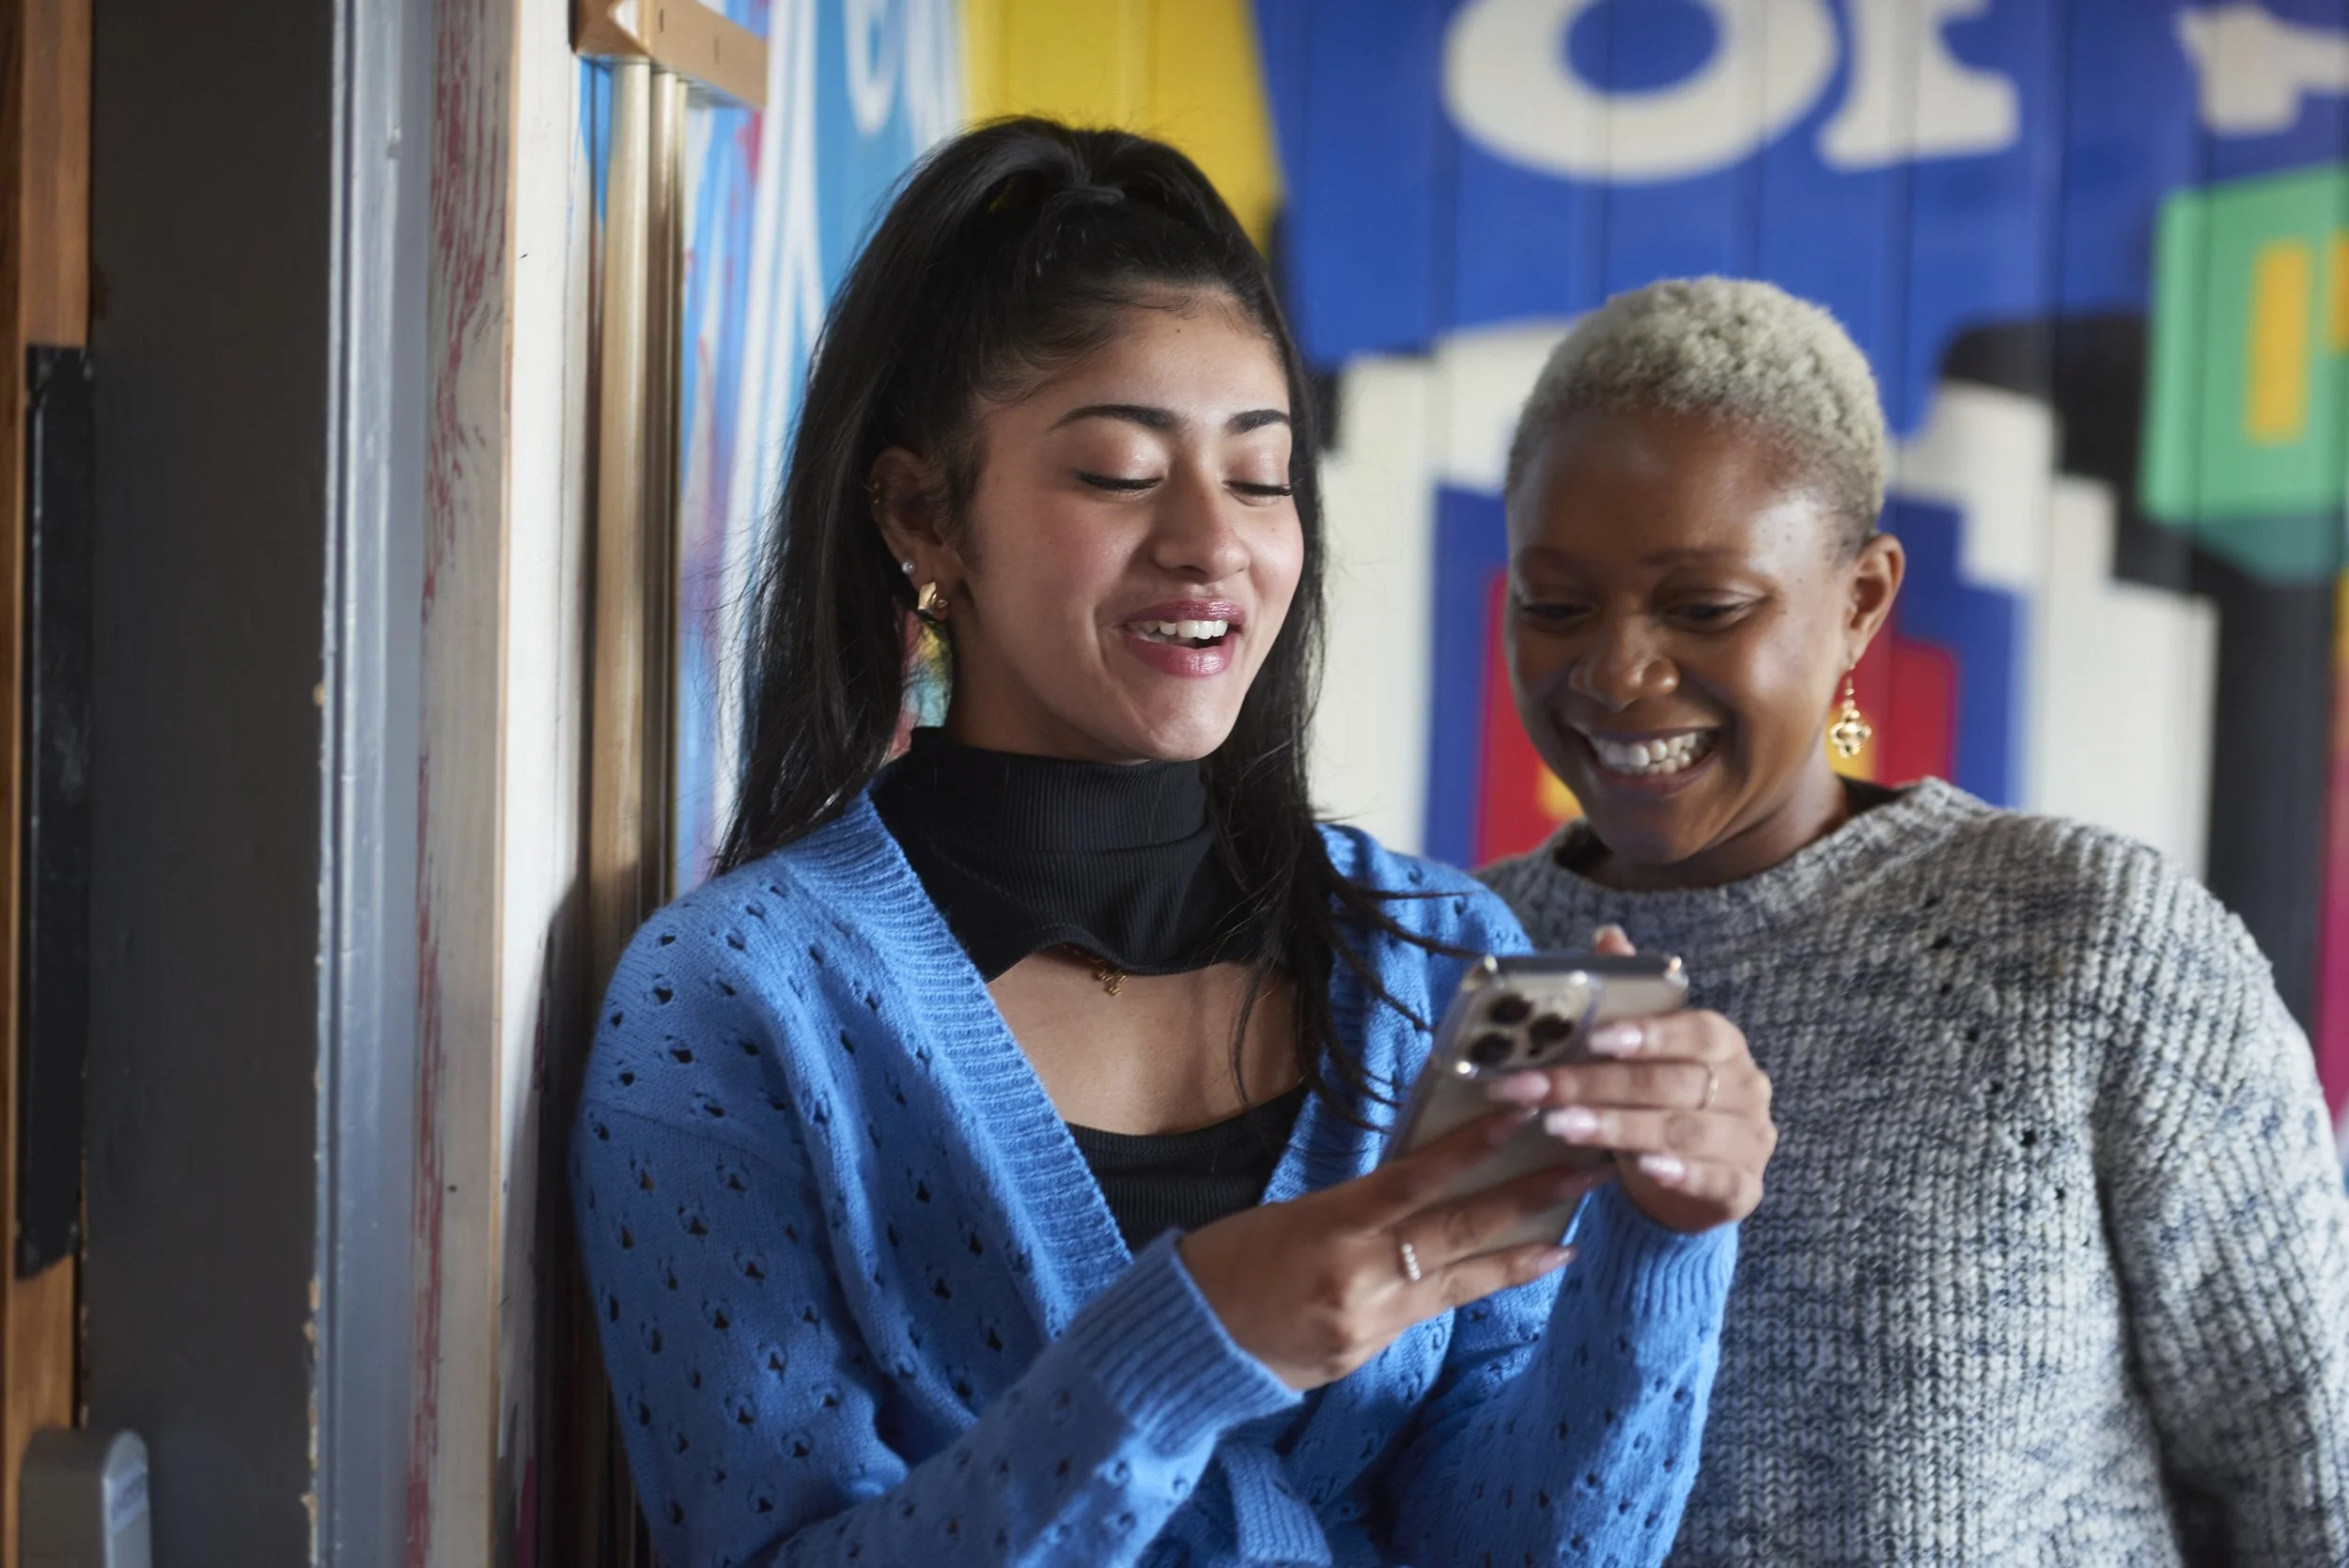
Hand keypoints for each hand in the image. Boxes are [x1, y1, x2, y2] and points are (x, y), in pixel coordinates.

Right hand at [1179, 1112, 1609, 1389]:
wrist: (1187, 1337)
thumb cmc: (1232, 1256)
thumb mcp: (1295, 1213)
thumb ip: (1361, 1206)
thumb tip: (1423, 1188)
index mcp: (1332, 1225)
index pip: (1415, 1180)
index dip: (1472, 1150)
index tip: (1522, 1119)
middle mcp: (1358, 1277)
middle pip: (1457, 1233)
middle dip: (1528, 1201)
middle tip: (1585, 1173)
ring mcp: (1367, 1323)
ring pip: (1458, 1284)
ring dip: (1516, 1257)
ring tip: (1566, 1239)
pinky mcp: (1365, 1354)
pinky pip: (1424, 1314)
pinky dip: (1461, 1290)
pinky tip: (1495, 1276)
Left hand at [1486, 926, 1775, 1233]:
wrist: (1694, 1179)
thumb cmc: (1660, 1099)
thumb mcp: (1643, 1050)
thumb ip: (1631, 997)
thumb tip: (1608, 935)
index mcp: (1723, 1044)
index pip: (1696, 1031)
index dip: (1650, 1033)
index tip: (1596, 1038)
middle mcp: (1746, 1087)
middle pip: (1672, 1083)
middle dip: (1599, 1086)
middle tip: (1538, 1090)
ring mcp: (1749, 1140)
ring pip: (1682, 1132)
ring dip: (1618, 1129)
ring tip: (1559, 1126)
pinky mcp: (1743, 1188)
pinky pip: (1714, 1180)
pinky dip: (1677, 1173)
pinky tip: (1638, 1170)